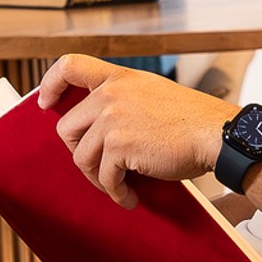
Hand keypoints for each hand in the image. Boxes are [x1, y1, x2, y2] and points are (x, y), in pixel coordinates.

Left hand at [37, 53, 225, 208]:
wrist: (216, 134)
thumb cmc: (191, 120)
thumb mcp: (152, 92)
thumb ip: (123, 98)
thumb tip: (100, 123)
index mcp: (119, 78)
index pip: (70, 65)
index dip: (50, 83)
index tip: (45, 102)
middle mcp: (111, 95)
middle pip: (67, 127)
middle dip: (79, 152)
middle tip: (97, 167)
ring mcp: (113, 119)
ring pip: (82, 156)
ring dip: (97, 178)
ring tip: (116, 186)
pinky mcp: (120, 145)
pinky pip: (104, 176)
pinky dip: (115, 191)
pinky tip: (128, 196)